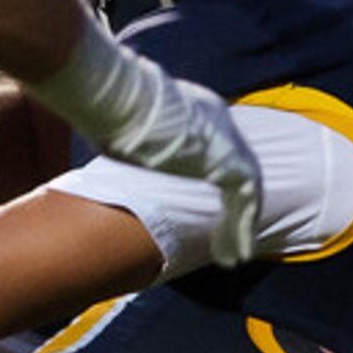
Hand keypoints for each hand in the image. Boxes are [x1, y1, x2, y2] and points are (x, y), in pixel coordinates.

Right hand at [28, 19, 263, 264]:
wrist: (121, 96)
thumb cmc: (110, 107)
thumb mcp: (123, 128)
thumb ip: (131, 143)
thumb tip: (107, 151)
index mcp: (199, 109)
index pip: (217, 148)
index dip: (217, 179)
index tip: (214, 203)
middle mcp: (220, 122)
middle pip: (238, 171)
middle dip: (238, 204)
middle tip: (230, 234)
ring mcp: (229, 140)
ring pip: (245, 192)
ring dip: (240, 225)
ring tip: (234, 256)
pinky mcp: (228, 161)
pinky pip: (244, 203)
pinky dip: (241, 229)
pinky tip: (235, 254)